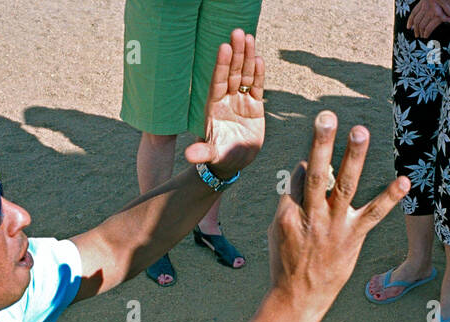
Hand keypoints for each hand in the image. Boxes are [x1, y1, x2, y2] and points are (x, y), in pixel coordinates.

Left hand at [185, 29, 265, 179]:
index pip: (217, 82)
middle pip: (231, 72)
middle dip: (235, 53)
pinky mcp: (254, 105)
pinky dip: (258, 73)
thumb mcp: (212, 155)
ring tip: (249, 38)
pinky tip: (259, 59)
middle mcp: (226, 99)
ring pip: (244, 75)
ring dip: (247, 57)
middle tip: (238, 32)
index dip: (221, 65)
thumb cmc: (220, 156)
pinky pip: (256, 86)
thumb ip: (202, 152)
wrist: (234, 162)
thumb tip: (190, 156)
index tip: (224, 47)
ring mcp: (240, 100)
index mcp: (214, 106)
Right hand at [268, 111, 408, 318]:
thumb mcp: (278, 229)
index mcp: (288, 213)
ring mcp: (334, 227)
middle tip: (326, 116)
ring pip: (344, 187)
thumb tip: (306, 166)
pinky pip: (373, 215)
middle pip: (316, 175)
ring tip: (360, 130)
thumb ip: (291, 198)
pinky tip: (404, 180)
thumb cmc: (286, 262)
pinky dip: (389, 198)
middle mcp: (311, 217)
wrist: (298, 299)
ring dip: (353, 158)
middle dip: (321, 144)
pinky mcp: (353, 238)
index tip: (311, 164)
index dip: (307, 167)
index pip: (300, 177)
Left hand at [407, 0, 449, 38]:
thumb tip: (424, 16)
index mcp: (425, 1)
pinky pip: (429, 27)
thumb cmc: (446, 0)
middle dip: (415, 29)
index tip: (408, 27)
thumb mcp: (436, 1)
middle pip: (417, 20)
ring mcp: (432, 11)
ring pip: (422, 25)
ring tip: (421, 36)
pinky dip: (427, 32)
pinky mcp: (438, 16)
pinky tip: (426, 36)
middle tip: (415, 35)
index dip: (410, 20)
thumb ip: (429, 6)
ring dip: (420, 32)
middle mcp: (427, 6)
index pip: (414, 12)